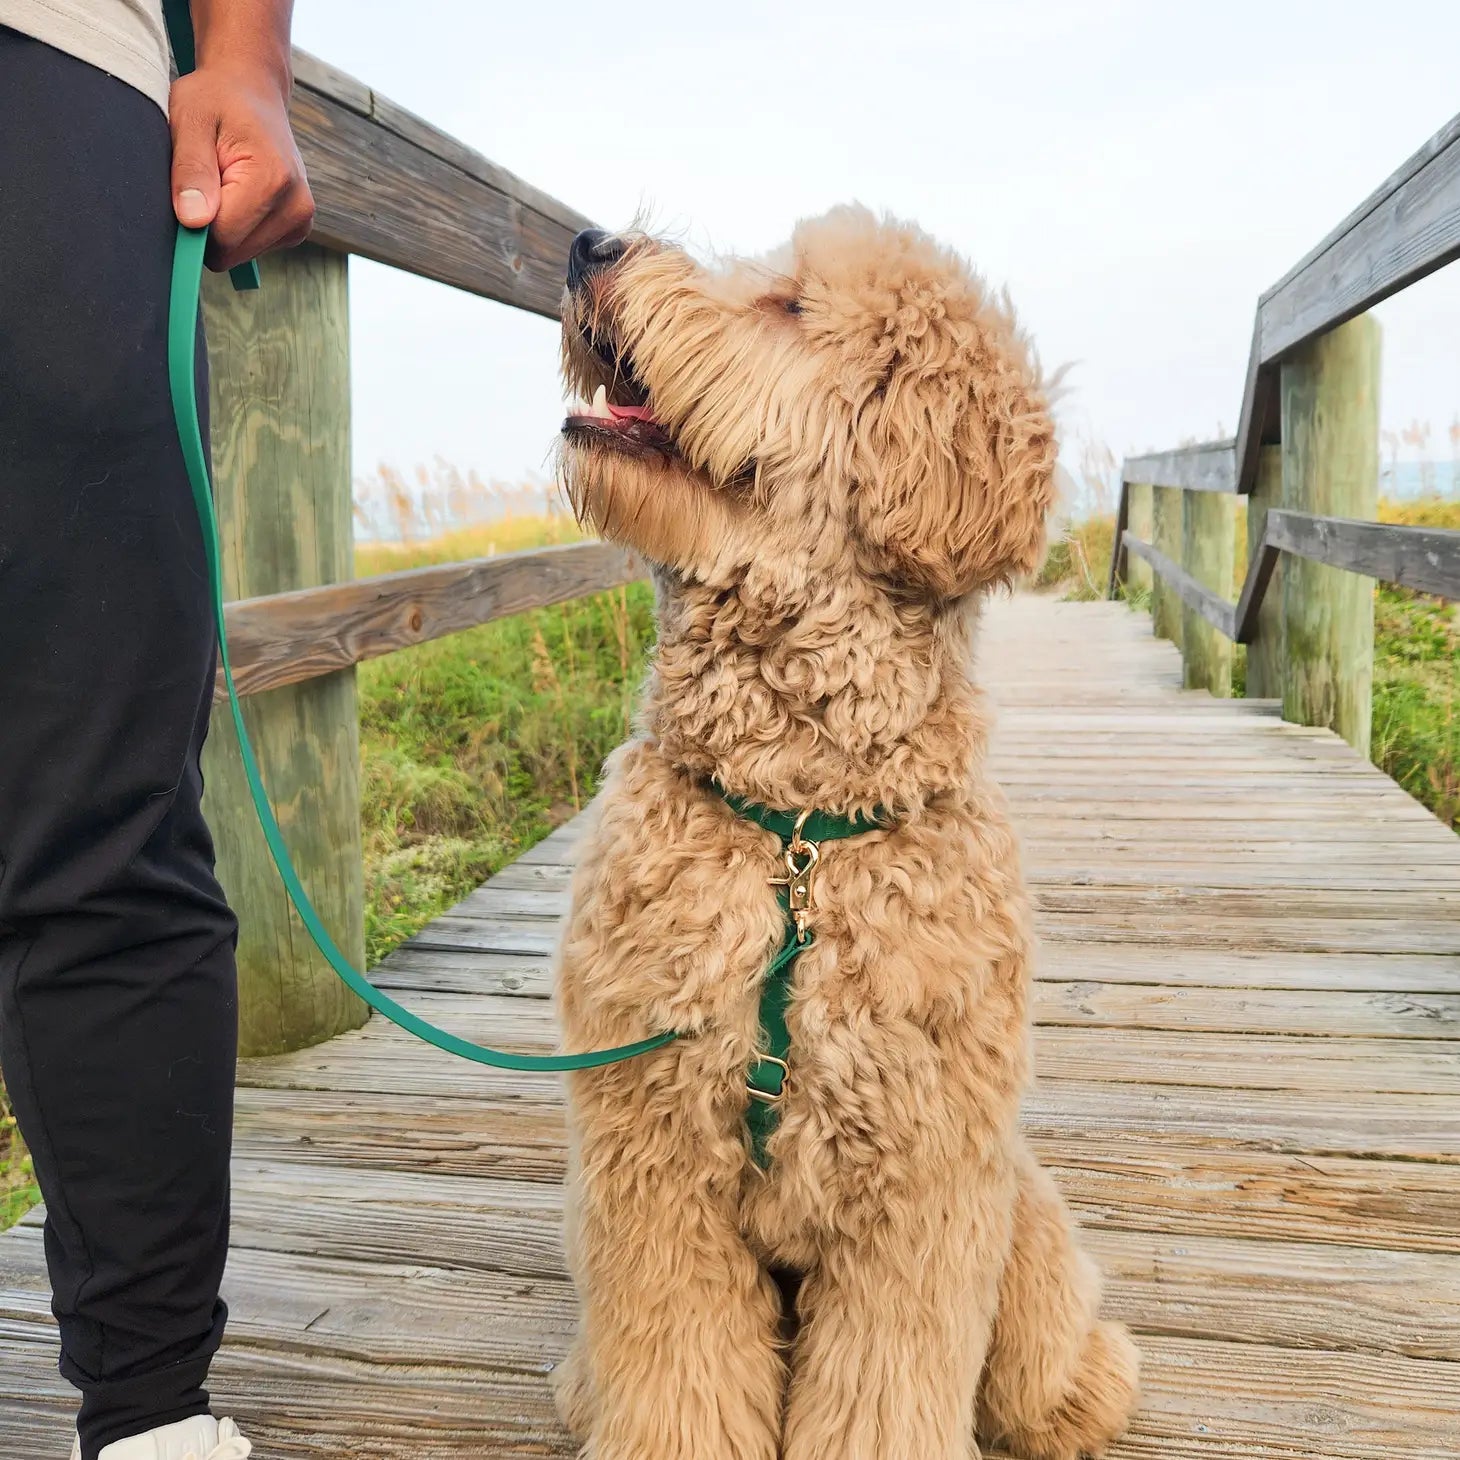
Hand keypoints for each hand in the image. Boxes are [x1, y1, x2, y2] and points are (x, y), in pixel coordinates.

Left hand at [169, 62, 314, 271]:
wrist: (253, 91)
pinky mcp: (297, 229)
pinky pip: (252, 248)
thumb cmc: (216, 99)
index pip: (222, 237)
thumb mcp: (189, 120)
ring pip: (241, 254)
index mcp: (273, 180)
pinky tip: (239, 193)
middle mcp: (297, 207)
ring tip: (223, 181)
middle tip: (206, 180)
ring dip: (223, 225)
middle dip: (208, 225)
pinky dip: (238, 227)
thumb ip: (191, 169)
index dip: (192, 221)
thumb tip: (193, 221)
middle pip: (232, 252)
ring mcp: (302, 221)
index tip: (184, 188)